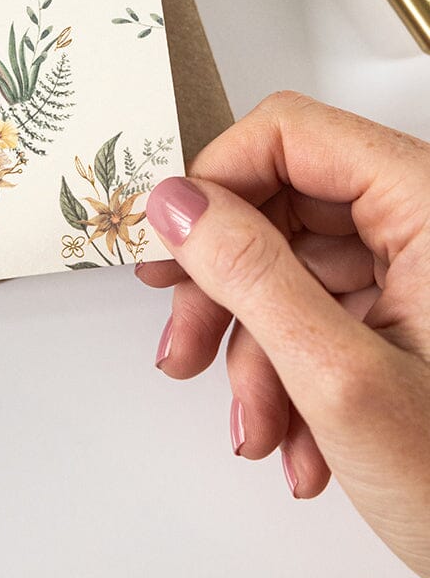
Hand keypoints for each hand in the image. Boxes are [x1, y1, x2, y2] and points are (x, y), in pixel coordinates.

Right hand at [139, 92, 429, 577]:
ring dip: (256, 353)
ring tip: (258, 429)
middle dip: (226, 290)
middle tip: (185, 345)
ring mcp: (422, 273)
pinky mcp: (414, 317)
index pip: (291, 135)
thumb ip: (250, 276)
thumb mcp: (340, 378)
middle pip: (284, 207)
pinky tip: (299, 442)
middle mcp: (428, 225)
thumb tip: (178, 204)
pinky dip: (293, 377)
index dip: (218, 182)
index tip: (172, 244)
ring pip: (293, 272)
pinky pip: (323, 317)